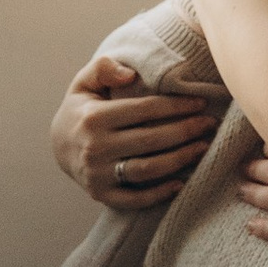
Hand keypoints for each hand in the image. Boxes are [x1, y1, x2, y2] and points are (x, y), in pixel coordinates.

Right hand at [52, 54, 222, 208]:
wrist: (57, 146)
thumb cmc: (81, 110)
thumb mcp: (84, 82)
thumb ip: (104, 68)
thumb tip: (131, 74)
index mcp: (94, 117)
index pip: (145, 109)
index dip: (176, 105)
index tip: (200, 102)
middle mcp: (95, 147)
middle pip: (152, 139)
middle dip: (187, 131)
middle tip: (210, 124)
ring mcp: (98, 174)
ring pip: (149, 169)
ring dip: (181, 159)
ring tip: (203, 148)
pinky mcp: (101, 195)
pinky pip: (136, 198)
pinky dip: (160, 193)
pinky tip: (181, 183)